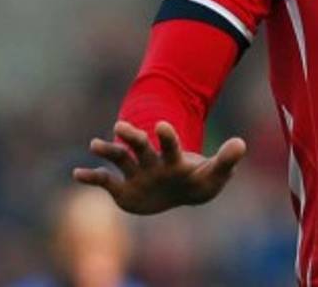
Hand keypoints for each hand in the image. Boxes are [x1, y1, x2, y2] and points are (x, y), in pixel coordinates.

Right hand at [72, 120, 246, 214]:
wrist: (182, 192)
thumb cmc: (199, 181)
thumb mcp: (215, 175)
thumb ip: (226, 160)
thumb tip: (241, 143)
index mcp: (175, 159)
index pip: (170, 145)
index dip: (167, 136)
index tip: (161, 124)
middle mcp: (153, 163)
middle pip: (141, 148)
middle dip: (132, 138)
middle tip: (120, 126)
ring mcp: (137, 174)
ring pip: (120, 159)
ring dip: (108, 151)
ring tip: (95, 144)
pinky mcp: (124, 189)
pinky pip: (105, 181)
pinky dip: (91, 177)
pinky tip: (77, 173)